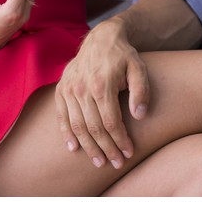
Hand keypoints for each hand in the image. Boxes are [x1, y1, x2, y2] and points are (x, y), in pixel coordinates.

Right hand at [55, 17, 149, 168]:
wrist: (101, 38)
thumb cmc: (123, 56)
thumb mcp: (138, 68)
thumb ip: (141, 91)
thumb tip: (139, 116)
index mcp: (102, 84)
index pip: (111, 122)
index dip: (120, 140)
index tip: (129, 152)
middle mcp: (82, 88)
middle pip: (94, 128)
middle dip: (107, 149)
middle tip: (117, 163)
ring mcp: (69, 89)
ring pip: (78, 126)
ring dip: (88, 147)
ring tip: (99, 162)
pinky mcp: (61, 89)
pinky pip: (62, 116)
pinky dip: (67, 134)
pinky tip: (74, 148)